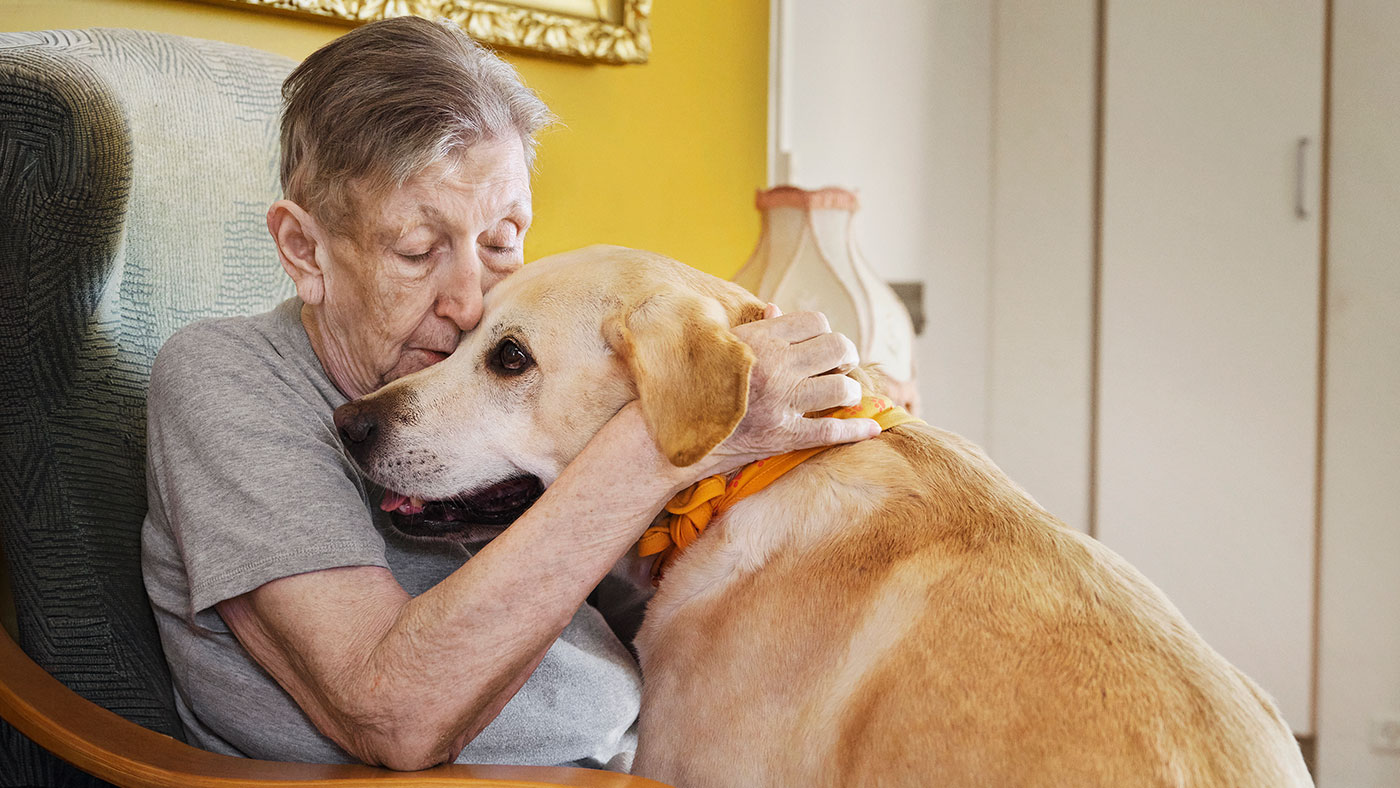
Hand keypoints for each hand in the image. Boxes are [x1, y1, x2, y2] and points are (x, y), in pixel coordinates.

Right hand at [699, 305, 879, 476]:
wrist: (673, 430)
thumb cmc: (695, 382)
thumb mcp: (720, 346)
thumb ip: (754, 328)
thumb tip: (777, 309)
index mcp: (761, 339)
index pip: (815, 322)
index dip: (824, 332)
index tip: (819, 345)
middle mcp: (777, 367)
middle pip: (838, 348)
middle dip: (845, 356)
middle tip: (840, 366)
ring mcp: (783, 402)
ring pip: (842, 388)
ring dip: (849, 391)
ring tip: (843, 395)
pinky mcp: (784, 436)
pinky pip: (832, 431)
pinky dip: (856, 430)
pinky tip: (871, 429)